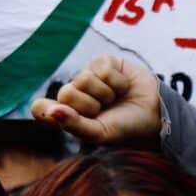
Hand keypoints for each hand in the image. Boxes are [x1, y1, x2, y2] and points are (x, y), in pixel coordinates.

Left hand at [31, 55, 160, 144]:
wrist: (155, 113)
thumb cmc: (126, 128)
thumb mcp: (100, 133)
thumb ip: (74, 124)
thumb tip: (52, 110)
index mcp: (67, 115)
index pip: (40, 108)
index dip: (46, 109)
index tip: (58, 114)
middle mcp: (74, 94)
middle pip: (65, 92)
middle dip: (89, 105)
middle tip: (104, 110)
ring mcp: (88, 76)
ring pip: (84, 79)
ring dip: (105, 93)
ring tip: (116, 98)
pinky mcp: (104, 62)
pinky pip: (101, 68)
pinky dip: (116, 81)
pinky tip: (123, 87)